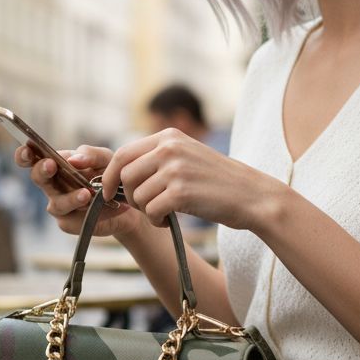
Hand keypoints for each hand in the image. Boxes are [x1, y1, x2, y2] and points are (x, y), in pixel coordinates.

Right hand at [14, 143, 142, 239]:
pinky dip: (88, 213)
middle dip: (42, 171)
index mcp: (55, 164)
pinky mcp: (69, 223)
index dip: (24, 155)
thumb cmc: (108, 174)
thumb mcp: (105, 159)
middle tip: (51, 165)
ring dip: (70, 198)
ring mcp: (59, 205)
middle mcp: (52, 185)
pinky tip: (99, 207)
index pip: (32, 158)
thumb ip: (91, 155)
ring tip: (86, 194)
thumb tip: (73, 159)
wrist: (124, 200)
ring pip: (57, 203)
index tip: (27, 150)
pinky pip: (73, 220)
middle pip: (38, 178)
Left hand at [100, 128, 276, 230]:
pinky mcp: (182, 192)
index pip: (122, 153)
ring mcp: (175, 169)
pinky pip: (151, 211)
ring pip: (137, 196)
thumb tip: (118, 174)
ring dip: (146, 211)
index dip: (108, 176)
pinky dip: (157, 221)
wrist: (252, 195)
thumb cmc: (217, 182)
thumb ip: (157, 158)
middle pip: (125, 176)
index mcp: (168, 137)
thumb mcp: (186, 157)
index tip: (108, 193)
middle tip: (145, 207)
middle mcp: (169, 148)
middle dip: (129, 197)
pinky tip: (169, 221)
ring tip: (164, 213)